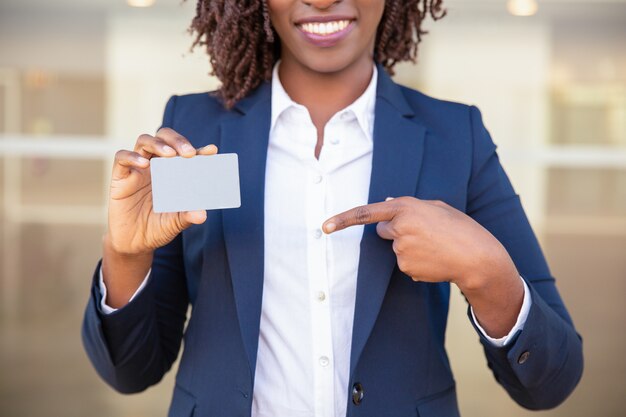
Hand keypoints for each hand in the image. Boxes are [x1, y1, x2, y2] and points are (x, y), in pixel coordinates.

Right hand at [107, 128, 217, 255]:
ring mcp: (138, 168)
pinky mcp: (120, 176)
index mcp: (173, 172)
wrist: (134, 243)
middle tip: (189, 153)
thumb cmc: (158, 228)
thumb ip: (188, 216)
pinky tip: (144, 164)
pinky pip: (122, 158)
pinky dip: (132, 157)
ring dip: (158, 143)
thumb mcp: (176, 222)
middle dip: (177, 140)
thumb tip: (203, 214)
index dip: (198, 150)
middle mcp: (156, 165)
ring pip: (144, 141)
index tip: (211, 151)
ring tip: (170, 154)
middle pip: (164, 137)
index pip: (186, 153)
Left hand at [323, 197, 511, 286]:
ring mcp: (401, 250)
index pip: (367, 213)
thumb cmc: (460, 228)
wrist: (477, 257)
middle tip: (425, 232)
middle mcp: (400, 228)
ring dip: (410, 246)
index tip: (325, 227)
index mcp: (407, 208)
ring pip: (396, 247)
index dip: (343, 219)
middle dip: (397, 230)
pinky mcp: (406, 267)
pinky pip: (404, 262)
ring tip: (435, 245)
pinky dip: (416, 260)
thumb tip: (389, 204)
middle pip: (384, 230)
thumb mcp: (437, 207)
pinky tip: (434, 258)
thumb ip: (410, 205)